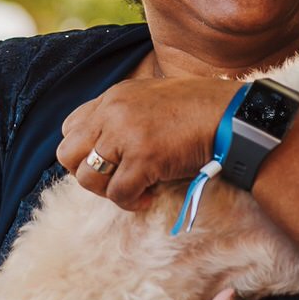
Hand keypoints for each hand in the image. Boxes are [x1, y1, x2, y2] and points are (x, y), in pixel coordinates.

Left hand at [57, 77, 236, 208]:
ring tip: (132, 190)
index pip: (70, 127)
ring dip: (107, 191)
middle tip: (112, 180)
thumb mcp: (153, 99)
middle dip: (86, 174)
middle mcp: (112, 112)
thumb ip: (125, 114)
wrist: (231, 116)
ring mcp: (126, 134)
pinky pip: (118, 194)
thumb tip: (108, 145)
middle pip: (67, 153)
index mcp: (114, 96)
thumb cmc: (200, 111)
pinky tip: (147, 198)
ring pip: (88, 177)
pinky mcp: (143, 158)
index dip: (83, 151)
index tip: (106, 162)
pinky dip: (131, 203)